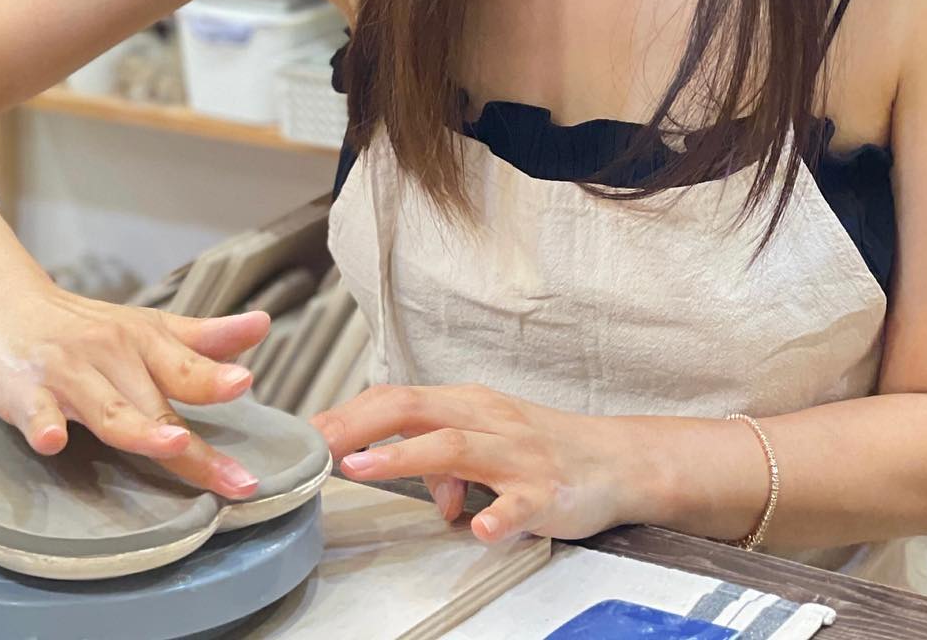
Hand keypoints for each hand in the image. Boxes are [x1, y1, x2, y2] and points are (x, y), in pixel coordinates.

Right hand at [0, 277, 270, 498]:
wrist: (5, 301)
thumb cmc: (86, 327)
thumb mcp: (148, 327)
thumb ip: (203, 338)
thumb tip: (263, 326)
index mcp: (145, 341)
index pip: (188, 368)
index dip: (217, 379)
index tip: (248, 385)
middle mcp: (112, 354)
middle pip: (156, 402)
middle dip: (193, 443)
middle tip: (235, 477)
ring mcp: (68, 373)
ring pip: (107, 408)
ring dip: (139, 427)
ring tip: (172, 444)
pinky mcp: (25, 390)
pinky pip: (36, 411)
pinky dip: (45, 425)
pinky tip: (53, 440)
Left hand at [309, 382, 634, 542]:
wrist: (617, 459)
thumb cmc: (545, 446)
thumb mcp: (487, 442)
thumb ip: (442, 456)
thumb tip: (411, 482)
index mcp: (468, 404)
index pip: (399, 397)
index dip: (351, 411)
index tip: (309, 430)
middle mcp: (488, 419)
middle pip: (415, 408)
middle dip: (360, 424)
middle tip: (318, 445)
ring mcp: (517, 454)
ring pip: (454, 446)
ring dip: (403, 457)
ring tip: (361, 468)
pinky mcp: (545, 491)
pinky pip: (518, 504)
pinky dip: (497, 516)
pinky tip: (477, 529)